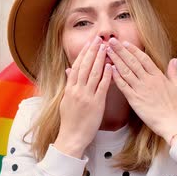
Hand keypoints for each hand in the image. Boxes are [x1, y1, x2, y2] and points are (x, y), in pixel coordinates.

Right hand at [54, 36, 112, 157]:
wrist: (72, 137)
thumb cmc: (70, 121)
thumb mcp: (66, 101)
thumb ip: (69, 85)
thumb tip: (68, 72)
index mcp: (69, 89)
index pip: (76, 66)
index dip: (83, 53)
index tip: (89, 43)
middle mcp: (77, 90)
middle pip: (85, 66)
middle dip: (92, 51)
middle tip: (98, 39)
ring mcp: (86, 96)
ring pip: (93, 73)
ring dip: (100, 59)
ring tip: (105, 47)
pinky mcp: (96, 104)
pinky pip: (102, 86)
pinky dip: (106, 75)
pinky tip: (110, 66)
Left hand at [105, 38, 176, 143]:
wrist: (173, 123)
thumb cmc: (176, 108)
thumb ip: (174, 72)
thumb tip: (174, 60)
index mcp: (158, 76)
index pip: (144, 59)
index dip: (133, 50)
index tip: (125, 43)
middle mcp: (148, 80)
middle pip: (132, 61)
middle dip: (121, 50)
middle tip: (111, 41)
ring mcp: (141, 89)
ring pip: (126, 71)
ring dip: (116, 60)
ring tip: (107, 51)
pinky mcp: (135, 100)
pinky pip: (123, 86)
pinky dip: (116, 77)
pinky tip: (109, 69)